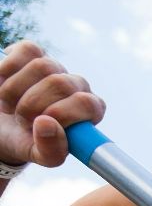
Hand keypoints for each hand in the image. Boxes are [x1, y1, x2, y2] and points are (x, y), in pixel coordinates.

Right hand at [0, 42, 104, 167]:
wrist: (1, 127)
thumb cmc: (27, 141)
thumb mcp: (40, 155)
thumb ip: (51, 149)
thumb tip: (46, 123)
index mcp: (89, 111)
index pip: (87, 103)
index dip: (61, 114)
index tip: (41, 124)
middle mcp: (77, 86)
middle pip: (60, 84)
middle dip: (32, 106)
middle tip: (21, 119)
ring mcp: (56, 67)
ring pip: (42, 67)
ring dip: (16, 91)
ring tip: (11, 106)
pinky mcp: (34, 53)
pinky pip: (27, 51)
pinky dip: (8, 70)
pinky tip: (4, 83)